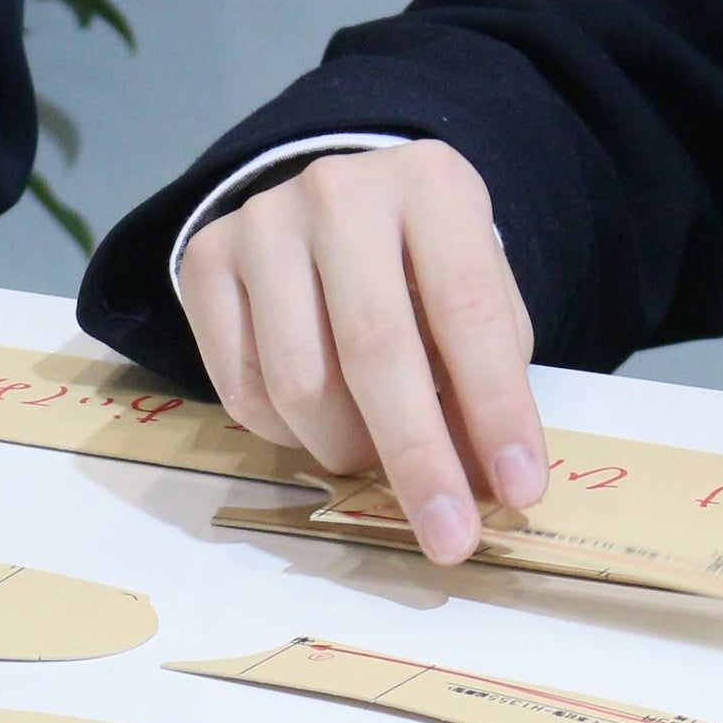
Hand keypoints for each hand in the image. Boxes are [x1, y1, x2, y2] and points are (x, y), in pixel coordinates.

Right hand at [174, 142, 547, 559]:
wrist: (335, 205)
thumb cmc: (422, 265)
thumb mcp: (476, 296)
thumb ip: (486, 376)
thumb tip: (485, 484)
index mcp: (431, 185)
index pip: (466, 308)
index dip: (494, 407)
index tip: (518, 490)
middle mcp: (339, 191)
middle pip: (374, 349)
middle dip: (417, 458)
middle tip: (448, 537)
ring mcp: (262, 222)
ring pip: (298, 383)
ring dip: (347, 450)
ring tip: (374, 453)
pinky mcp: (205, 259)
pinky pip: (242, 390)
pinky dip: (287, 436)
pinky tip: (318, 421)